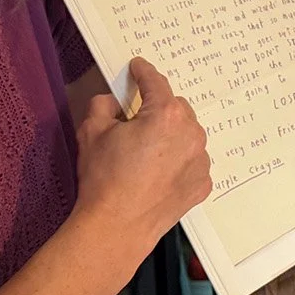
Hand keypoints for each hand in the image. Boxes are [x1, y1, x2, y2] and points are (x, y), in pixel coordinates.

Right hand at [74, 57, 211, 252]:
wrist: (116, 227)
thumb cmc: (104, 179)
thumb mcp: (92, 131)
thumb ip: (103, 105)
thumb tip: (112, 101)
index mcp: (166, 115)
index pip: (155, 82)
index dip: (143, 72)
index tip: (138, 67)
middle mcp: (191, 134)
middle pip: (176, 108)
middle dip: (157, 110)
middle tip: (135, 122)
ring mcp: (200, 161)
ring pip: (187, 135)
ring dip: (171, 136)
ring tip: (146, 152)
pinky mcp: (202, 184)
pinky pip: (192, 161)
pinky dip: (179, 161)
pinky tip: (157, 172)